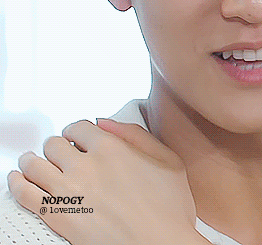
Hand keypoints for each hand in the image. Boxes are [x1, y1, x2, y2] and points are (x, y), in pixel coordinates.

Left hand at [7, 119, 209, 244]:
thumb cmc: (169, 209)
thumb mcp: (169, 161)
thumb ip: (138, 135)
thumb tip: (107, 123)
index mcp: (113, 148)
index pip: (79, 127)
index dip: (77, 131)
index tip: (77, 138)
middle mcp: (86, 165)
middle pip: (54, 144)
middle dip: (57, 146)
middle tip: (60, 154)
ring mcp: (68, 191)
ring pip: (34, 164)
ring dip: (32, 161)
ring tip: (34, 164)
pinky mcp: (57, 215)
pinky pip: (23, 193)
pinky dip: (16, 183)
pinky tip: (18, 181)